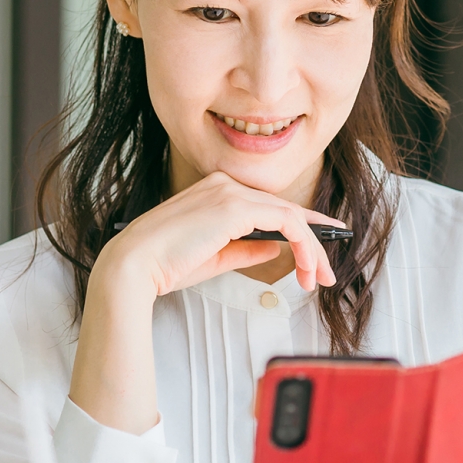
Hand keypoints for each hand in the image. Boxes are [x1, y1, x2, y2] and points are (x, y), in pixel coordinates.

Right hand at [100, 169, 343, 297]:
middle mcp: (226, 184)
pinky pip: (286, 221)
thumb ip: (248, 249)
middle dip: (313, 245)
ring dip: (311, 250)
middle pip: (286, 210)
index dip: (303, 226)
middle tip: (326, 274)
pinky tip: (306, 266)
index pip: (270, 206)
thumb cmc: (167, 264)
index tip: (322, 245)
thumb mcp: (217, 257)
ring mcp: (231, 192)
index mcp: (217, 191)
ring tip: (318, 278)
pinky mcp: (235, 205)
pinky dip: (303, 244)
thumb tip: (276, 249)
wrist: (135, 266)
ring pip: (291, 216)